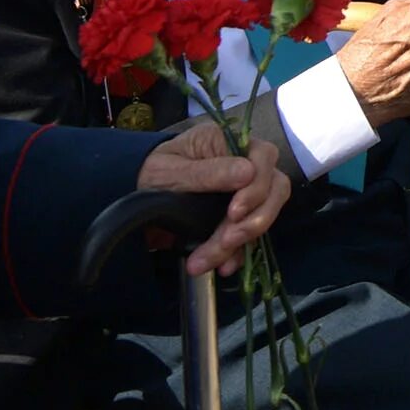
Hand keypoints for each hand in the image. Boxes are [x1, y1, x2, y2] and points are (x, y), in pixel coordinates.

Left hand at [135, 122, 289, 277]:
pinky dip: (237, 255)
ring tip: (206, 260)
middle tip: (229, 240)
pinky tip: (220, 266)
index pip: (264, 157)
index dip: (257, 187)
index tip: (234, 212)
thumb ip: (207, 172)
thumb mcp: (169, 171)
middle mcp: (244, 163)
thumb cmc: (150, 172)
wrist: (135, 193)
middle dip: (255, 219)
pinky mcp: (237, 217)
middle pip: (274, 188)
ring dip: (241, 242)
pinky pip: (250, 236)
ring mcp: (244, 191)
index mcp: (228, 142)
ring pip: (263, 215)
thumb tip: (248, 172)